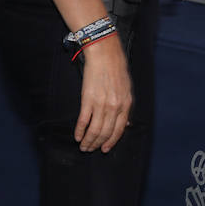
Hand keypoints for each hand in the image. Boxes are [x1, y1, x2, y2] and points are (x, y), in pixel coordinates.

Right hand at [75, 34, 132, 152]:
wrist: (105, 55)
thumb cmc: (116, 70)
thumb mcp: (127, 89)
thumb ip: (125, 107)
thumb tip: (126, 124)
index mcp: (125, 104)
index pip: (118, 130)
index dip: (111, 142)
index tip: (104, 149)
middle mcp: (114, 107)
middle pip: (105, 132)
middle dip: (97, 144)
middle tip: (90, 149)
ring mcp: (101, 104)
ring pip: (94, 130)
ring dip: (87, 141)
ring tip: (83, 146)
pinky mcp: (88, 100)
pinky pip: (83, 121)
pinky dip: (79, 131)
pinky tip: (77, 136)